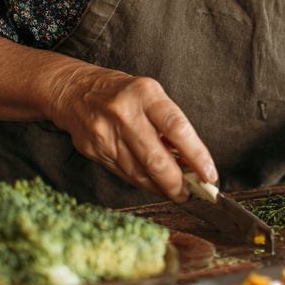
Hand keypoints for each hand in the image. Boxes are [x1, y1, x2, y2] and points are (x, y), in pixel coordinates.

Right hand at [50, 68, 216, 202]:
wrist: (75, 91)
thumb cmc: (123, 92)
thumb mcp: (151, 95)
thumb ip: (169, 125)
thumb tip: (191, 160)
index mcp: (145, 94)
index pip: (177, 127)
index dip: (196, 155)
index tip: (209, 174)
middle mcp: (124, 114)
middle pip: (156, 159)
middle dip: (176, 183)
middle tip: (191, 193)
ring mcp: (106, 134)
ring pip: (139, 173)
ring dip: (161, 187)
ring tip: (175, 191)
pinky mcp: (94, 150)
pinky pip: (124, 174)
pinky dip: (142, 183)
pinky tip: (154, 184)